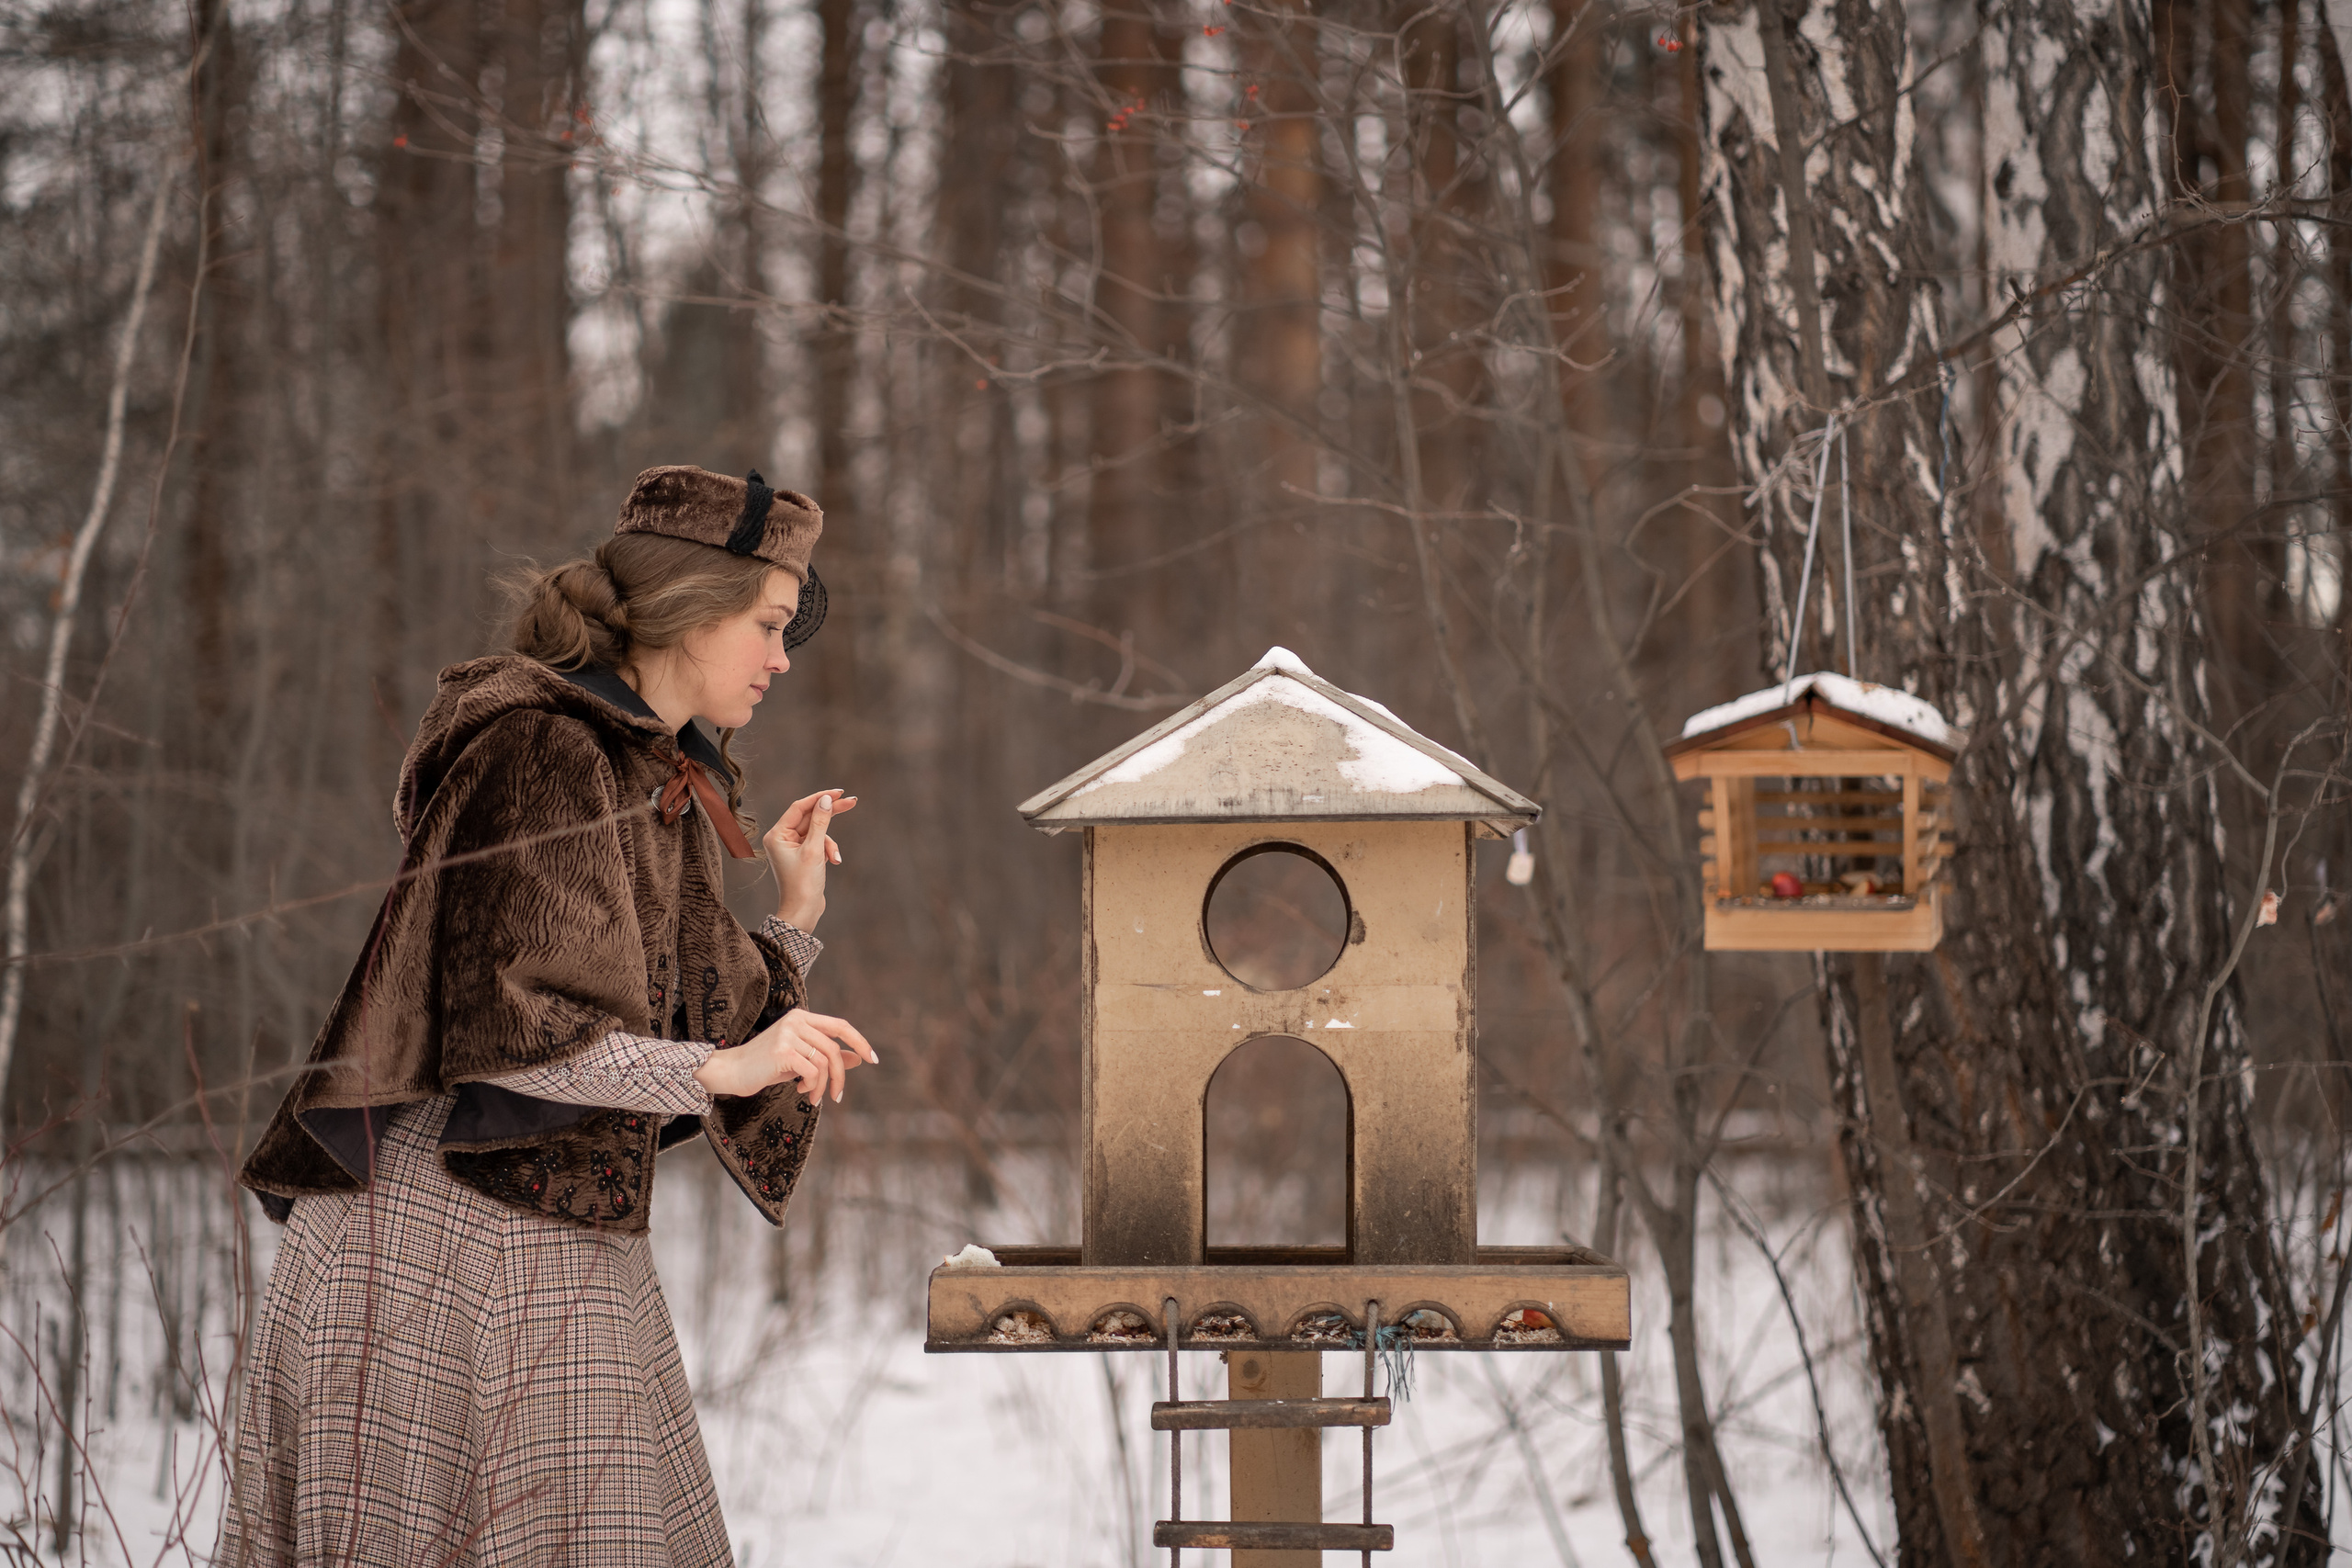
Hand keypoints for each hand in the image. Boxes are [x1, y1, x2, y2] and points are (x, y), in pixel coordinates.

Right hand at [694, 1007, 876, 1102]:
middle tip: (837, 1096)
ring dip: (822, 1086)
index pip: (840, 1026)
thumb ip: (826, 1056)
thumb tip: (858, 1058)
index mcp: (802, 1017)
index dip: (860, 1041)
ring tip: (812, 1096)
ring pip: (825, 1063)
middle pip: (834, 1049)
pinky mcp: (783, 1050)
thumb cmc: (767, 1066)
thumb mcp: (801, 1060)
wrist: (732, 1071)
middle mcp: (796, 1020)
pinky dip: (811, 1086)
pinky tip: (798, 1090)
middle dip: (840, 1077)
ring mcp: (789, 1034)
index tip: (873, 1059)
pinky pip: (812, 1071)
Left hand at [764, 789, 857, 931]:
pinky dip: (828, 849)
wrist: (803, 911)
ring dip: (829, 842)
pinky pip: (818, 843)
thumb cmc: (804, 883)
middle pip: (809, 817)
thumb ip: (821, 822)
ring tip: (835, 858)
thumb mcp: (814, 850)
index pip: (800, 807)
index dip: (820, 798)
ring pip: (817, 832)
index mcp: (777, 835)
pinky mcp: (802, 855)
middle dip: (830, 813)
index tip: (839, 793)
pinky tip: (834, 861)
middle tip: (852, 802)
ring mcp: (792, 847)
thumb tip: (826, 800)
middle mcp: (781, 838)